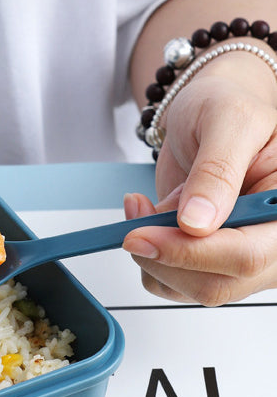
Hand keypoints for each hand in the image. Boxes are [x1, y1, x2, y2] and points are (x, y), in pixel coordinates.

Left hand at [123, 48, 276, 304]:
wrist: (208, 114)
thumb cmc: (228, 107)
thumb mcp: (227, 121)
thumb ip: (215, 171)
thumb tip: (197, 223)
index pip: (249, 255)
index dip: (192, 253)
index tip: (143, 235)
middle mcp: (271, 241)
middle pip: (219, 283)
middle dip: (165, 257)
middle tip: (134, 220)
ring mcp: (241, 256)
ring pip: (191, 289)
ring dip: (152, 256)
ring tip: (141, 207)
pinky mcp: (209, 262)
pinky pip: (172, 282)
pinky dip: (147, 257)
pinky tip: (146, 219)